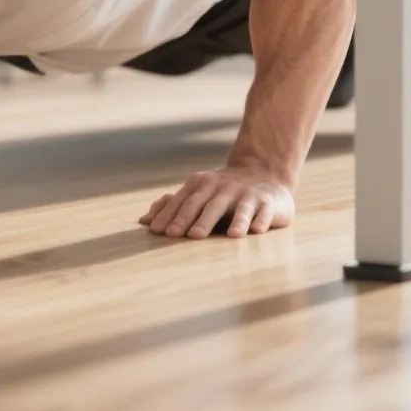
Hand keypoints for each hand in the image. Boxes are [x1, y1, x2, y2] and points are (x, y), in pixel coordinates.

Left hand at [139, 165, 294, 238]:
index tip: (157, 231)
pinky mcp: (268, 204)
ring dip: (233, 221)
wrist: (264, 174)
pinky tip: (255, 231)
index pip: (183, 201)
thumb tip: (143, 222)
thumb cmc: (222, 191)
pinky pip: (263, 213)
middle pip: (207, 204)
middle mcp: (223, 188)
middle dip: (194, 219)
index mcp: (202, 185)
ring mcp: (246, 195)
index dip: (170, 216)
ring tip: (228, 235)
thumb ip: (171, 206)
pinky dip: (259, 221)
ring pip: (238, 208)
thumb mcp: (197, 193)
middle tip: (183, 236)